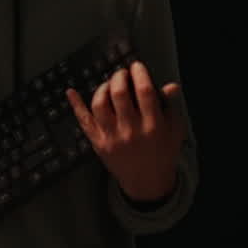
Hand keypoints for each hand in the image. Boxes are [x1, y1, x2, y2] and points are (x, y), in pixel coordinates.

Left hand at [66, 60, 186, 203]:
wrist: (147, 182)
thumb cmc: (163, 153)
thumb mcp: (175, 131)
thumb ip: (172, 107)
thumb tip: (169, 85)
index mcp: (153, 126)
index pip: (144, 92)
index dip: (139, 74)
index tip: (136, 66)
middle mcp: (130, 131)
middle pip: (119, 95)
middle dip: (119, 77)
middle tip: (121, 72)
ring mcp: (112, 137)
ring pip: (100, 105)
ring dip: (102, 88)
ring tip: (109, 84)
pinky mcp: (98, 143)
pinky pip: (84, 121)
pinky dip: (76, 105)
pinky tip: (71, 92)